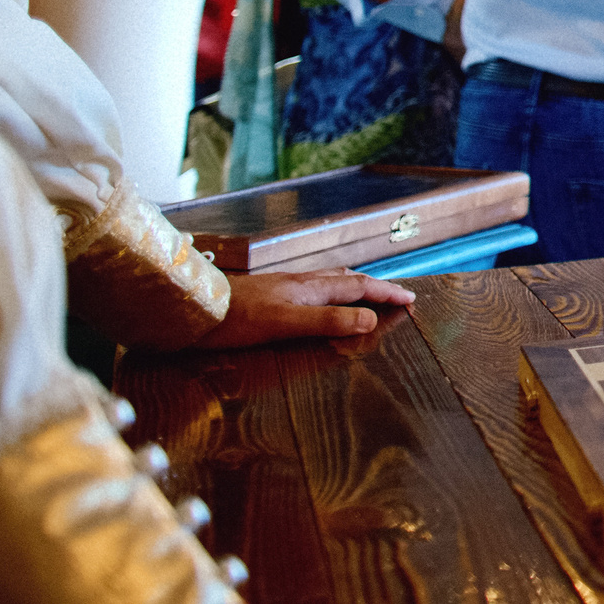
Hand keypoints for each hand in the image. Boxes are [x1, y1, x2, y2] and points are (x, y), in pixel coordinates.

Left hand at [196, 270, 416, 349]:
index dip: (386, 293)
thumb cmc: (236, 320)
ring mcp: (284, 287)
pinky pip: (313, 288)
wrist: (193, 310)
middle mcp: (301, 282)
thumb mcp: (286, 324)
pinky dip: (331, 293)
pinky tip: (318, 301)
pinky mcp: (269, 294)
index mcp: (310, 288)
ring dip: (354, 287)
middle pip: (348, 279)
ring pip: (330, 282)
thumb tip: (371, 319)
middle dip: (376, 286)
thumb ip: (328, 321)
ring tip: (366, 294)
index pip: (359, 287)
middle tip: (396, 295)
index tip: (410, 299)